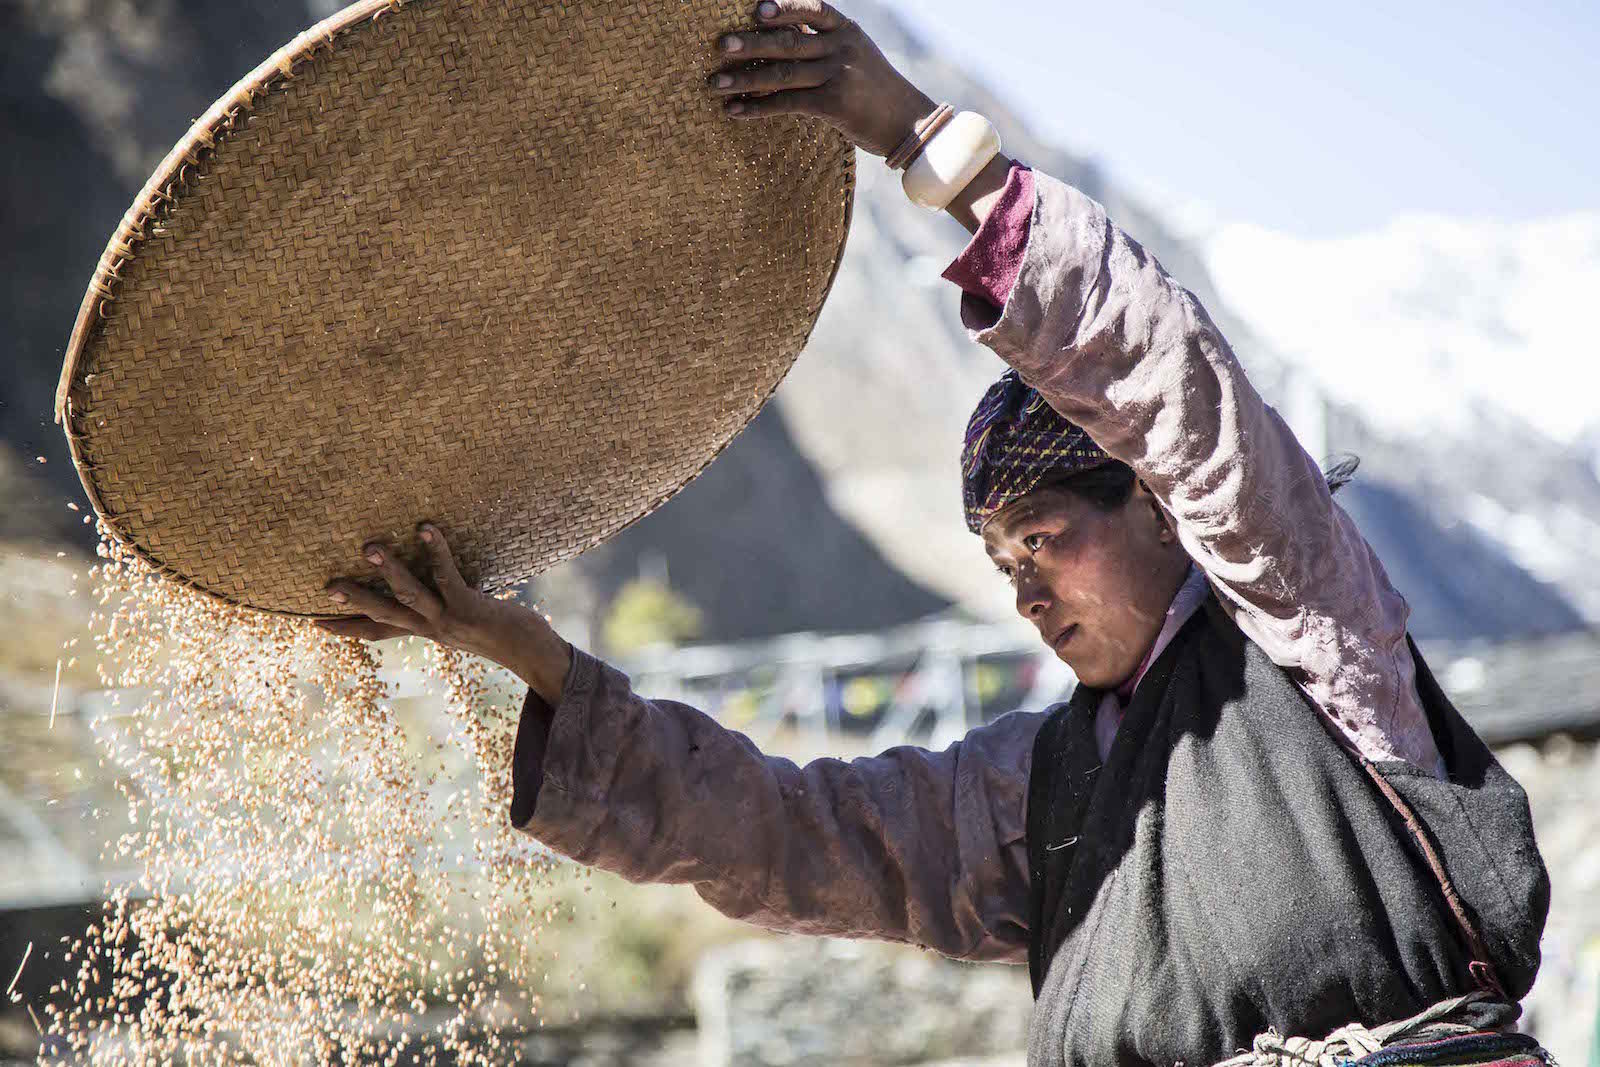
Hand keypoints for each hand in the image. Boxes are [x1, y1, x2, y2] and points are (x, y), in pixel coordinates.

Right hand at [317, 523, 572, 705]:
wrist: (531, 651)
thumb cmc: (499, 628)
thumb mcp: (462, 620)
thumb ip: (441, 606)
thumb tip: (428, 590)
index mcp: (424, 630)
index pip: (377, 632)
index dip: (345, 629)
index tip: (312, 624)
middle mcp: (431, 629)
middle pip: (384, 616)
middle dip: (354, 602)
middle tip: (324, 588)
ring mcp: (448, 620)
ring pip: (409, 595)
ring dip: (390, 571)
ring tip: (369, 548)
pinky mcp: (470, 607)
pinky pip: (448, 575)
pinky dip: (437, 551)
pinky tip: (427, 528)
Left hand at [707, 0, 935, 158]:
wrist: (907, 122)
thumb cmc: (873, 89)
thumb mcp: (855, 55)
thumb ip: (822, 44)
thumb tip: (776, 40)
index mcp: (845, 30)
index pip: (811, 8)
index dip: (783, 7)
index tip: (755, 9)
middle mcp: (841, 48)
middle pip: (788, 41)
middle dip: (751, 43)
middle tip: (719, 45)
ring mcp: (838, 75)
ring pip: (783, 73)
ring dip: (745, 79)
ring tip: (715, 83)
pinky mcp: (834, 104)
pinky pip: (787, 103)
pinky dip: (757, 108)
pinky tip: (735, 111)